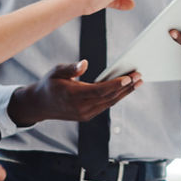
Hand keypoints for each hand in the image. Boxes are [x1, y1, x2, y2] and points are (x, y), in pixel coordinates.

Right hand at [7, 60, 141, 126]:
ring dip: (125, 93)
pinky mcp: (87, 115)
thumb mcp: (55, 71)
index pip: (99, 91)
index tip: (128, 78)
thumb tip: (84, 64)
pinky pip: (105, 105)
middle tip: (140, 76)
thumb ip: (71, 68)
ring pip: (109, 103)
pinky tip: (125, 88)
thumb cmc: (49, 84)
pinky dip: (116, 97)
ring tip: (138, 81)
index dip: (115, 85)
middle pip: (109, 98)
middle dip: (126, 87)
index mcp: (73, 96)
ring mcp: (85, 114)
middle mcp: (81, 108)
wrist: (40, 105)